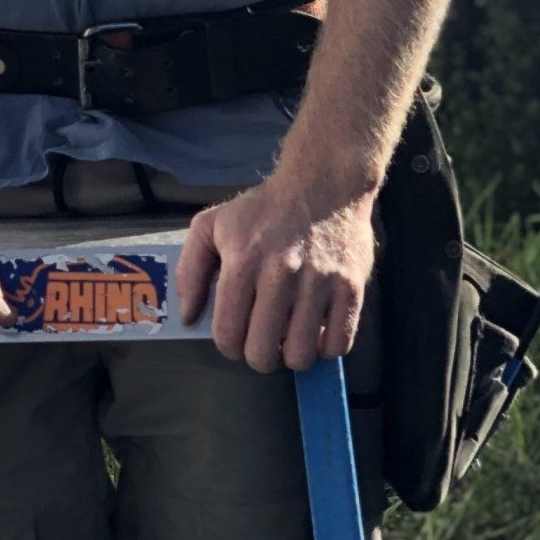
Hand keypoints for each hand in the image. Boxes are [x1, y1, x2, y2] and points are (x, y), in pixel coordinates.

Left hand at [175, 174, 375, 372]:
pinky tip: (317, 331)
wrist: (322, 183)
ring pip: (301, 353)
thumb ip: (189, 270)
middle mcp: (281, 274)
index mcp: (242, 262)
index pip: (228, 331)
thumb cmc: (262, 209)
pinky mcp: (352, 287)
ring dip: (291, 355)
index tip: (234, 339)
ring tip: (289, 338)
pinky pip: (339, 343)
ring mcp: (319, 282)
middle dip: (257, 356)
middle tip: (262, 342)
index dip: (228, 346)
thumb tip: (188, 316)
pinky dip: (326, 348)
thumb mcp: (211, 225)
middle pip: (263, 351)